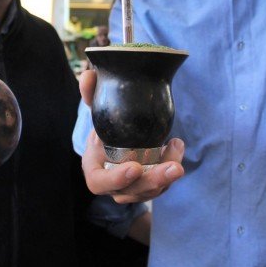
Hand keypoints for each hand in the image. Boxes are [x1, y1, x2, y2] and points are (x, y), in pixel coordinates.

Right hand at [78, 69, 184, 203]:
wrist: (116, 138)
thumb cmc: (103, 127)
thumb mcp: (96, 110)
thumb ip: (91, 94)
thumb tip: (88, 74)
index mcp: (94, 170)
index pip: (100, 183)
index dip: (116, 179)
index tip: (135, 167)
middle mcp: (113, 185)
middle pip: (133, 191)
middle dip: (155, 180)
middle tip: (174, 167)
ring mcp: (132, 189)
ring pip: (151, 190)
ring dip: (168, 174)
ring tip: (177, 146)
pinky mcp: (149, 186)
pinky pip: (163, 183)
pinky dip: (171, 165)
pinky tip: (176, 145)